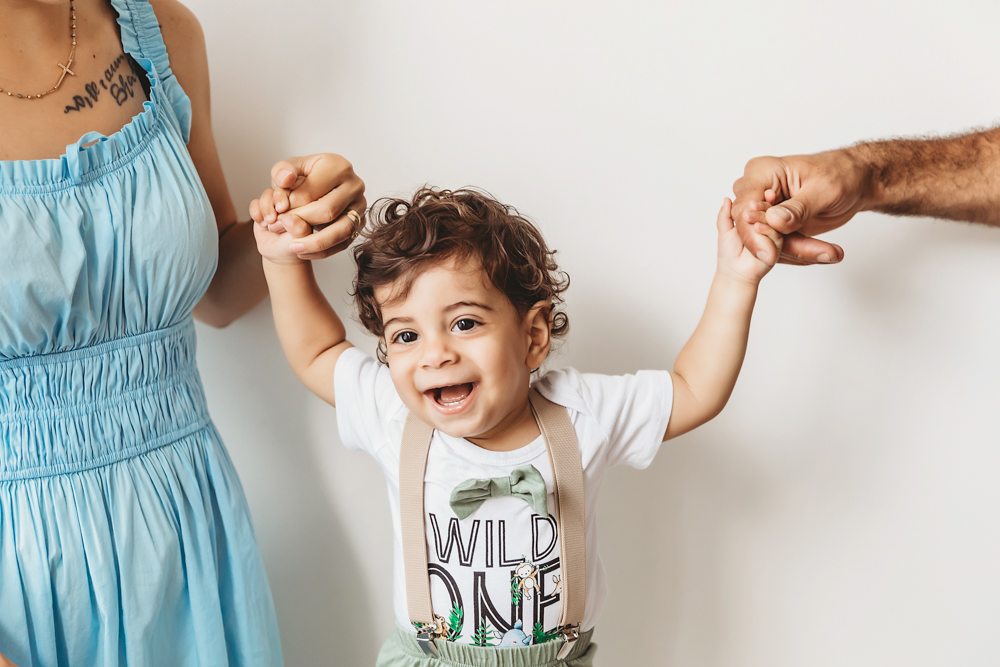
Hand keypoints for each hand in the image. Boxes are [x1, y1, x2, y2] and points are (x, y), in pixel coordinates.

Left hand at [249, 153, 365, 259]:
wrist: (318, 189)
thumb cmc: (303, 178)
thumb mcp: (288, 169)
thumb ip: (282, 171)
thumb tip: (285, 180)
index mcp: (337, 166)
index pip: (311, 192)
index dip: (290, 206)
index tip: (278, 211)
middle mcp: (354, 185)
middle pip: (327, 211)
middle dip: (301, 223)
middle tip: (281, 228)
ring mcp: (360, 206)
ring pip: (341, 230)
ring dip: (314, 243)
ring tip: (293, 247)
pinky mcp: (361, 224)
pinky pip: (344, 243)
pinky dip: (322, 251)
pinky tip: (304, 252)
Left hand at [716, 197, 780, 285]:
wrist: (733, 272)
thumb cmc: (728, 252)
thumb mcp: (725, 230)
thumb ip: (725, 214)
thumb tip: (726, 199)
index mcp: (756, 221)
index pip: (762, 206)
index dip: (763, 199)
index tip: (763, 192)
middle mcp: (766, 227)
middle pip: (770, 212)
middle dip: (763, 206)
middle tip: (752, 204)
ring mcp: (773, 237)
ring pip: (774, 223)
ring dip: (762, 218)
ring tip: (750, 217)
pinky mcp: (776, 248)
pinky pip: (776, 237)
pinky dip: (766, 231)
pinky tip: (758, 228)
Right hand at [731, 150, 871, 264]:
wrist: (855, 180)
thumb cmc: (841, 174)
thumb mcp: (824, 190)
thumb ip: (797, 208)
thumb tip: (773, 221)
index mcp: (761, 172)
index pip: (744, 209)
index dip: (753, 235)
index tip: (769, 256)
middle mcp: (756, 190)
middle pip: (751, 229)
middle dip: (779, 246)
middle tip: (815, 253)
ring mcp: (763, 208)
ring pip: (764, 241)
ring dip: (795, 251)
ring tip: (829, 252)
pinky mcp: (773, 224)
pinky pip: (776, 245)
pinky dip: (799, 252)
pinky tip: (823, 251)